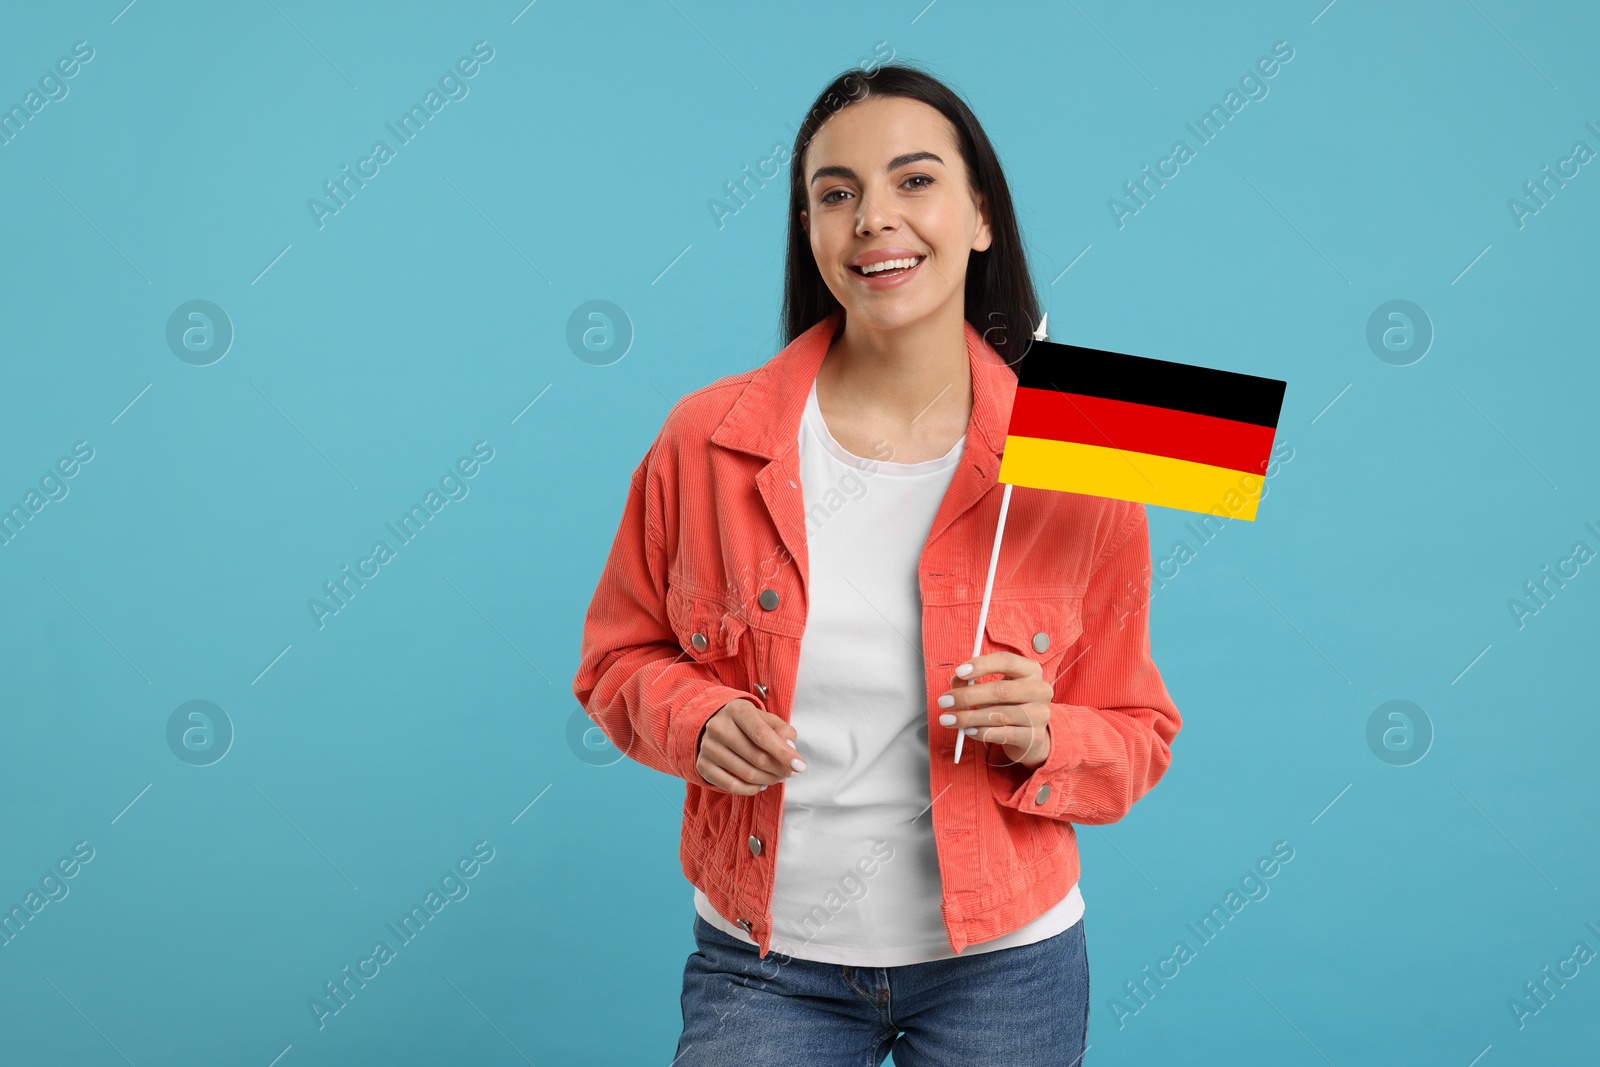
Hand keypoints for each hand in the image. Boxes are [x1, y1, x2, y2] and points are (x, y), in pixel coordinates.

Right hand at [695, 698, 804, 794]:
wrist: (715, 724)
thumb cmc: (748, 724)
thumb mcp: (767, 719)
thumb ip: (783, 731)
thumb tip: (790, 750)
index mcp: (737, 710)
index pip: (762, 735)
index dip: (783, 753)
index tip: (800, 766)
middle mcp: (718, 726)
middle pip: (756, 757)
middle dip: (779, 769)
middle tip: (788, 772)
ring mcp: (708, 747)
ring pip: (746, 774)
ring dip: (768, 780)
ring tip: (776, 777)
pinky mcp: (702, 765)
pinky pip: (731, 787)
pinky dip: (751, 790)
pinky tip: (760, 784)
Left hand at [937, 653, 1052, 768]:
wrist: (1030, 734)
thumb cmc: (1008, 704)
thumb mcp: (993, 687)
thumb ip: (973, 681)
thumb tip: (956, 681)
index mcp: (1030, 670)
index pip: (1006, 661)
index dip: (981, 665)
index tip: (959, 672)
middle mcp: (1039, 690)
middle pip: (1001, 690)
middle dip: (968, 696)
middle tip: (945, 701)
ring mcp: (1039, 714)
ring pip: (999, 715)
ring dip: (969, 718)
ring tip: (950, 719)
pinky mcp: (1034, 736)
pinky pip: (1003, 734)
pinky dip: (982, 733)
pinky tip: (968, 731)